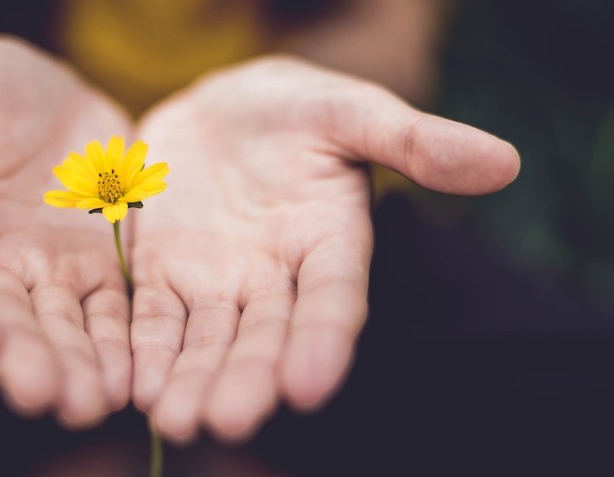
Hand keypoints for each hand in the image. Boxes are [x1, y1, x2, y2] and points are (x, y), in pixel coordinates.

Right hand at [0, 37, 133, 427]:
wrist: (49, 98)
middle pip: (2, 319)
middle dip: (21, 358)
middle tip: (42, 395)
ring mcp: (46, 272)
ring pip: (59, 327)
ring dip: (74, 366)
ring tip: (91, 403)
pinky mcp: (97, 269)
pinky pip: (109, 312)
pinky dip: (119, 345)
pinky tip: (131, 378)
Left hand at [130, 56, 519, 441]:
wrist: (221, 109)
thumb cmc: (296, 108)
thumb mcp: (350, 111)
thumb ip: (413, 139)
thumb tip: (503, 162)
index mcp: (330, 243)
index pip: (333, 300)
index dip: (323, 341)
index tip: (309, 386)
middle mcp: (275, 278)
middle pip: (264, 336)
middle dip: (247, 379)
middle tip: (227, 421)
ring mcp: (217, 282)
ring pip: (206, 341)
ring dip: (191, 381)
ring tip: (176, 420)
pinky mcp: (163, 274)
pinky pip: (153, 319)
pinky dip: (146, 351)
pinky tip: (135, 387)